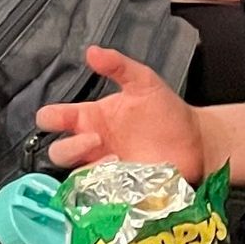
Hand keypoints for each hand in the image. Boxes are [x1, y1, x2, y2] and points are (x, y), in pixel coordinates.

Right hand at [34, 44, 206, 177]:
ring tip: (114, 158)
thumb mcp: (143, 81)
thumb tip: (92, 51)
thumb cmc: (166, 111)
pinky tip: (123, 174)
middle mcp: (92, 144)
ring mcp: (104, 167)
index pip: (52, 118)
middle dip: (70, 147)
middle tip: (97, 139)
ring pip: (74, 175)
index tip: (62, 118)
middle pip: (57, 152)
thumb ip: (118, 65)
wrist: (195, 140)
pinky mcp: (119, 186)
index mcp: (90, 117)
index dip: (48, 118)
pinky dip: (103, 187)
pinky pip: (99, 192)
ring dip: (87, 168)